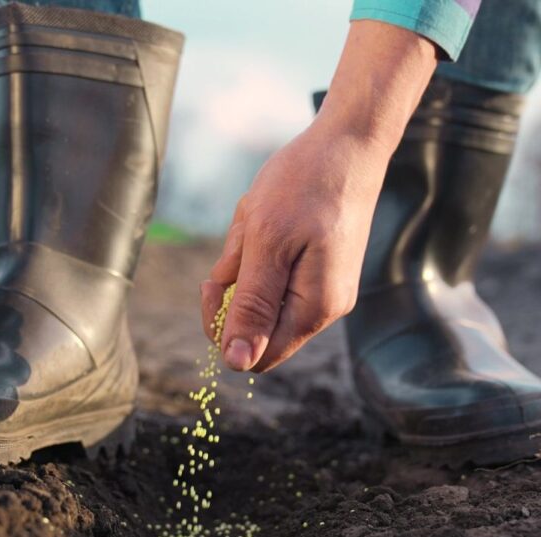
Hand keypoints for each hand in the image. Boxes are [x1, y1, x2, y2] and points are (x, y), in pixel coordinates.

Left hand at [200, 21, 436, 372]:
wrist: (349, 144)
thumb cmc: (306, 185)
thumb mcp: (266, 243)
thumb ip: (252, 307)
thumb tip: (237, 364)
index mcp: (313, 309)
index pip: (255, 355)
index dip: (224, 328)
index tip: (216, 283)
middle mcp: (324, 309)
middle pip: (260, 331)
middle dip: (235, 294)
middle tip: (236, 251)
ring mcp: (326, 291)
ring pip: (266, 302)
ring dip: (248, 270)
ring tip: (259, 227)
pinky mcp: (322, 273)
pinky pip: (278, 281)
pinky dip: (262, 258)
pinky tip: (271, 225)